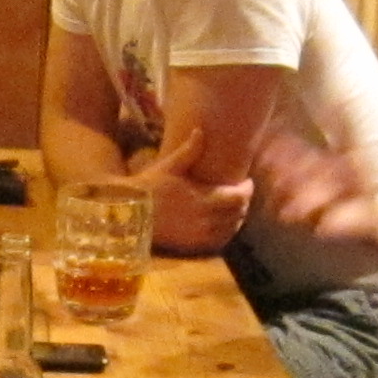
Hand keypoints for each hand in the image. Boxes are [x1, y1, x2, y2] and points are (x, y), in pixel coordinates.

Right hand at [131, 129, 249, 255]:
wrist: (130, 214)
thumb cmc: (149, 187)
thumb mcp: (170, 166)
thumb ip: (189, 151)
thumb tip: (200, 131)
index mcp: (204, 199)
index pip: (239, 197)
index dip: (247, 189)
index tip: (247, 182)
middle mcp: (205, 220)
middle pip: (238, 214)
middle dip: (244, 203)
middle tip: (241, 194)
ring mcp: (199, 236)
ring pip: (231, 230)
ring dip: (237, 219)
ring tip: (234, 209)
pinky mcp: (192, 246)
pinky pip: (218, 242)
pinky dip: (226, 234)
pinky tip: (222, 226)